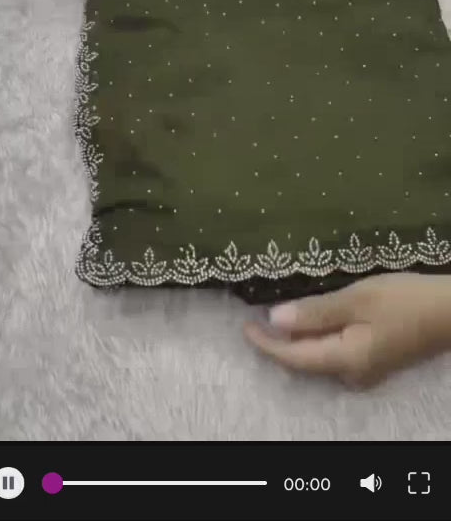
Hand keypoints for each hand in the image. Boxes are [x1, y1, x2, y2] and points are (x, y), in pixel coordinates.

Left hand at [245, 273, 450, 385]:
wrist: (450, 311)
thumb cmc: (404, 301)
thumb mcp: (357, 299)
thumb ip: (315, 312)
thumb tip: (275, 320)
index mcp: (345, 360)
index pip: (293, 358)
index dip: (266, 344)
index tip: (243, 325)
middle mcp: (352, 374)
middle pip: (305, 361)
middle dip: (278, 343)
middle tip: (254, 317)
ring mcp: (365, 370)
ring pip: (319, 356)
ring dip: (297, 339)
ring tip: (276, 314)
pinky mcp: (374, 359)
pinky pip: (335, 352)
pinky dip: (317, 337)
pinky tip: (311, 318)